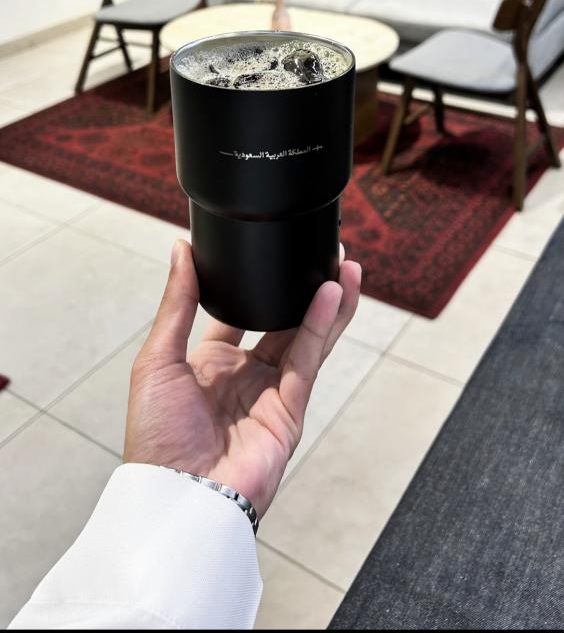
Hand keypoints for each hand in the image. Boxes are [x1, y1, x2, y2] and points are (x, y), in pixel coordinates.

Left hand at [124, 239, 360, 517]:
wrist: (176, 494)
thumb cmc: (156, 437)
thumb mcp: (157, 358)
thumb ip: (177, 303)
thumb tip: (180, 249)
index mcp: (208, 366)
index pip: (238, 316)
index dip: (254, 287)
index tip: (266, 253)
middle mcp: (243, 378)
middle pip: (282, 323)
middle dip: (303, 291)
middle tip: (325, 254)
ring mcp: (270, 394)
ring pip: (306, 338)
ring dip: (327, 303)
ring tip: (345, 264)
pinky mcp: (290, 410)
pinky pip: (309, 360)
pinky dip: (322, 326)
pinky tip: (332, 294)